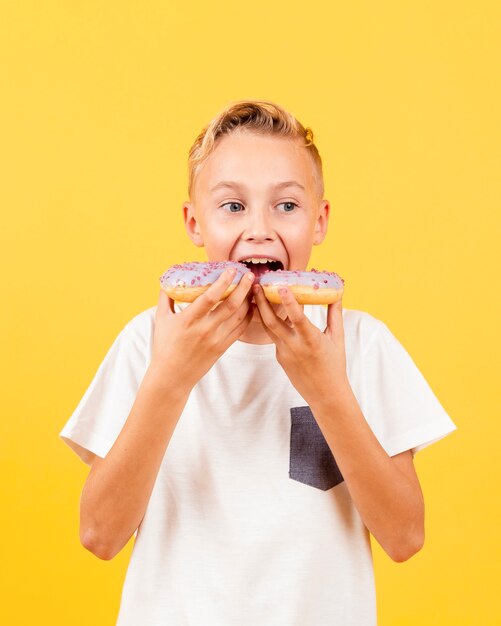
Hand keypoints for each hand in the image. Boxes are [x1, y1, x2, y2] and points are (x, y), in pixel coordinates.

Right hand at [150, 268, 255, 389]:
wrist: (172, 376)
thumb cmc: (164, 346)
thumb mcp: (161, 319)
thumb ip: (166, 298)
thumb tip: (168, 280)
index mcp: (188, 319)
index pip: (210, 297)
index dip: (223, 282)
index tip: (232, 269)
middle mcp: (204, 329)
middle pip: (231, 305)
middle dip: (243, 287)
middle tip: (249, 274)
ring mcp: (216, 339)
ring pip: (240, 316)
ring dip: (248, 300)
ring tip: (252, 287)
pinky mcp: (222, 348)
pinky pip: (240, 329)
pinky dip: (248, 316)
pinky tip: (251, 306)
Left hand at [252, 284, 348, 403]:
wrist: (325, 394)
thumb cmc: (334, 364)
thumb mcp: (337, 338)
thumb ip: (335, 314)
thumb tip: (336, 293)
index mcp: (311, 340)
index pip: (298, 318)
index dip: (289, 302)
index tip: (281, 287)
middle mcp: (294, 346)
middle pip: (272, 322)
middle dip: (262, 302)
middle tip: (257, 285)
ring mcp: (283, 353)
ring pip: (268, 328)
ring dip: (261, 310)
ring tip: (257, 294)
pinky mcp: (279, 357)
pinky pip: (274, 337)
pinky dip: (271, 323)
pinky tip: (268, 311)